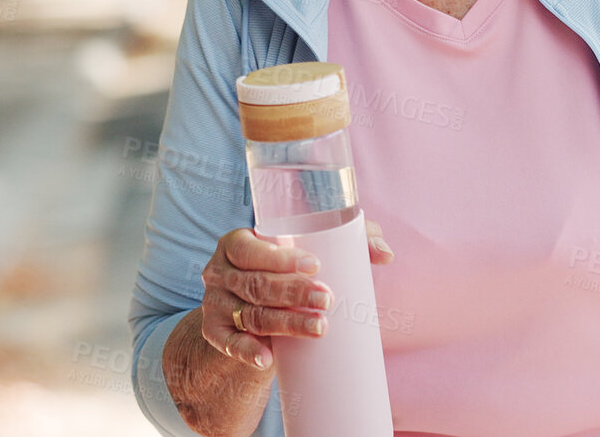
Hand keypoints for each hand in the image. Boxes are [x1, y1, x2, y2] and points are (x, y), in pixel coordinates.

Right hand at [200, 218, 396, 369]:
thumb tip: (385, 254)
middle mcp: (219, 272)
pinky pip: (228, 344)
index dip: (281, 259)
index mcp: (237, 243)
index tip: (317, 266)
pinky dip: (246, 351)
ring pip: (250, 315)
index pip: (252, 249)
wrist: (250, 313)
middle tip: (327, 300)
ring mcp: (214, 304)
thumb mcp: (313, 250)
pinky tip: (267, 359)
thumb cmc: (287, 271)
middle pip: (256, 284)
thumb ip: (351, 240)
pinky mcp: (214, 332)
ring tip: (319, 328)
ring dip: (284, 323)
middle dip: (293, 293)